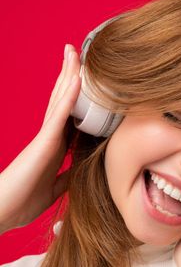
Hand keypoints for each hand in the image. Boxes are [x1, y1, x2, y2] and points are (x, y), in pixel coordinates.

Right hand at [0, 44, 80, 232]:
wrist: (1, 214)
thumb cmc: (22, 202)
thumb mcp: (54, 188)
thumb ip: (66, 177)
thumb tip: (80, 169)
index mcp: (55, 147)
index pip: (70, 115)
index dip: (77, 96)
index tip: (87, 79)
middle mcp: (50, 137)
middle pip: (63, 100)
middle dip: (70, 76)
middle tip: (77, 53)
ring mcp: (46, 137)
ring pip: (61, 100)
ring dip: (69, 76)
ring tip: (74, 53)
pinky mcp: (43, 143)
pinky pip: (59, 116)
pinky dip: (69, 97)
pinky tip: (77, 79)